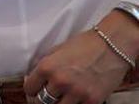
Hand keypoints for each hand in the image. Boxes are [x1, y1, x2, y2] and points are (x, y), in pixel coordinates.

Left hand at [24, 11, 138, 103]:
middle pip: (41, 102)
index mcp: (47, 67)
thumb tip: (34, 77)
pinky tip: (77, 96)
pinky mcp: (92, 100)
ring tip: (62, 96)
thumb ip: (45, 65)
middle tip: (47, 95)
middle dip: (42, 98)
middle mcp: (60, 81)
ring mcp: (76, 93)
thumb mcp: (57, 50)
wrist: (112, 46)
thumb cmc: (86, 44)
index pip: (29, 89)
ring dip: (59, 102)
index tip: (35, 89)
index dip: (31, 89)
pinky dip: (76, 103)